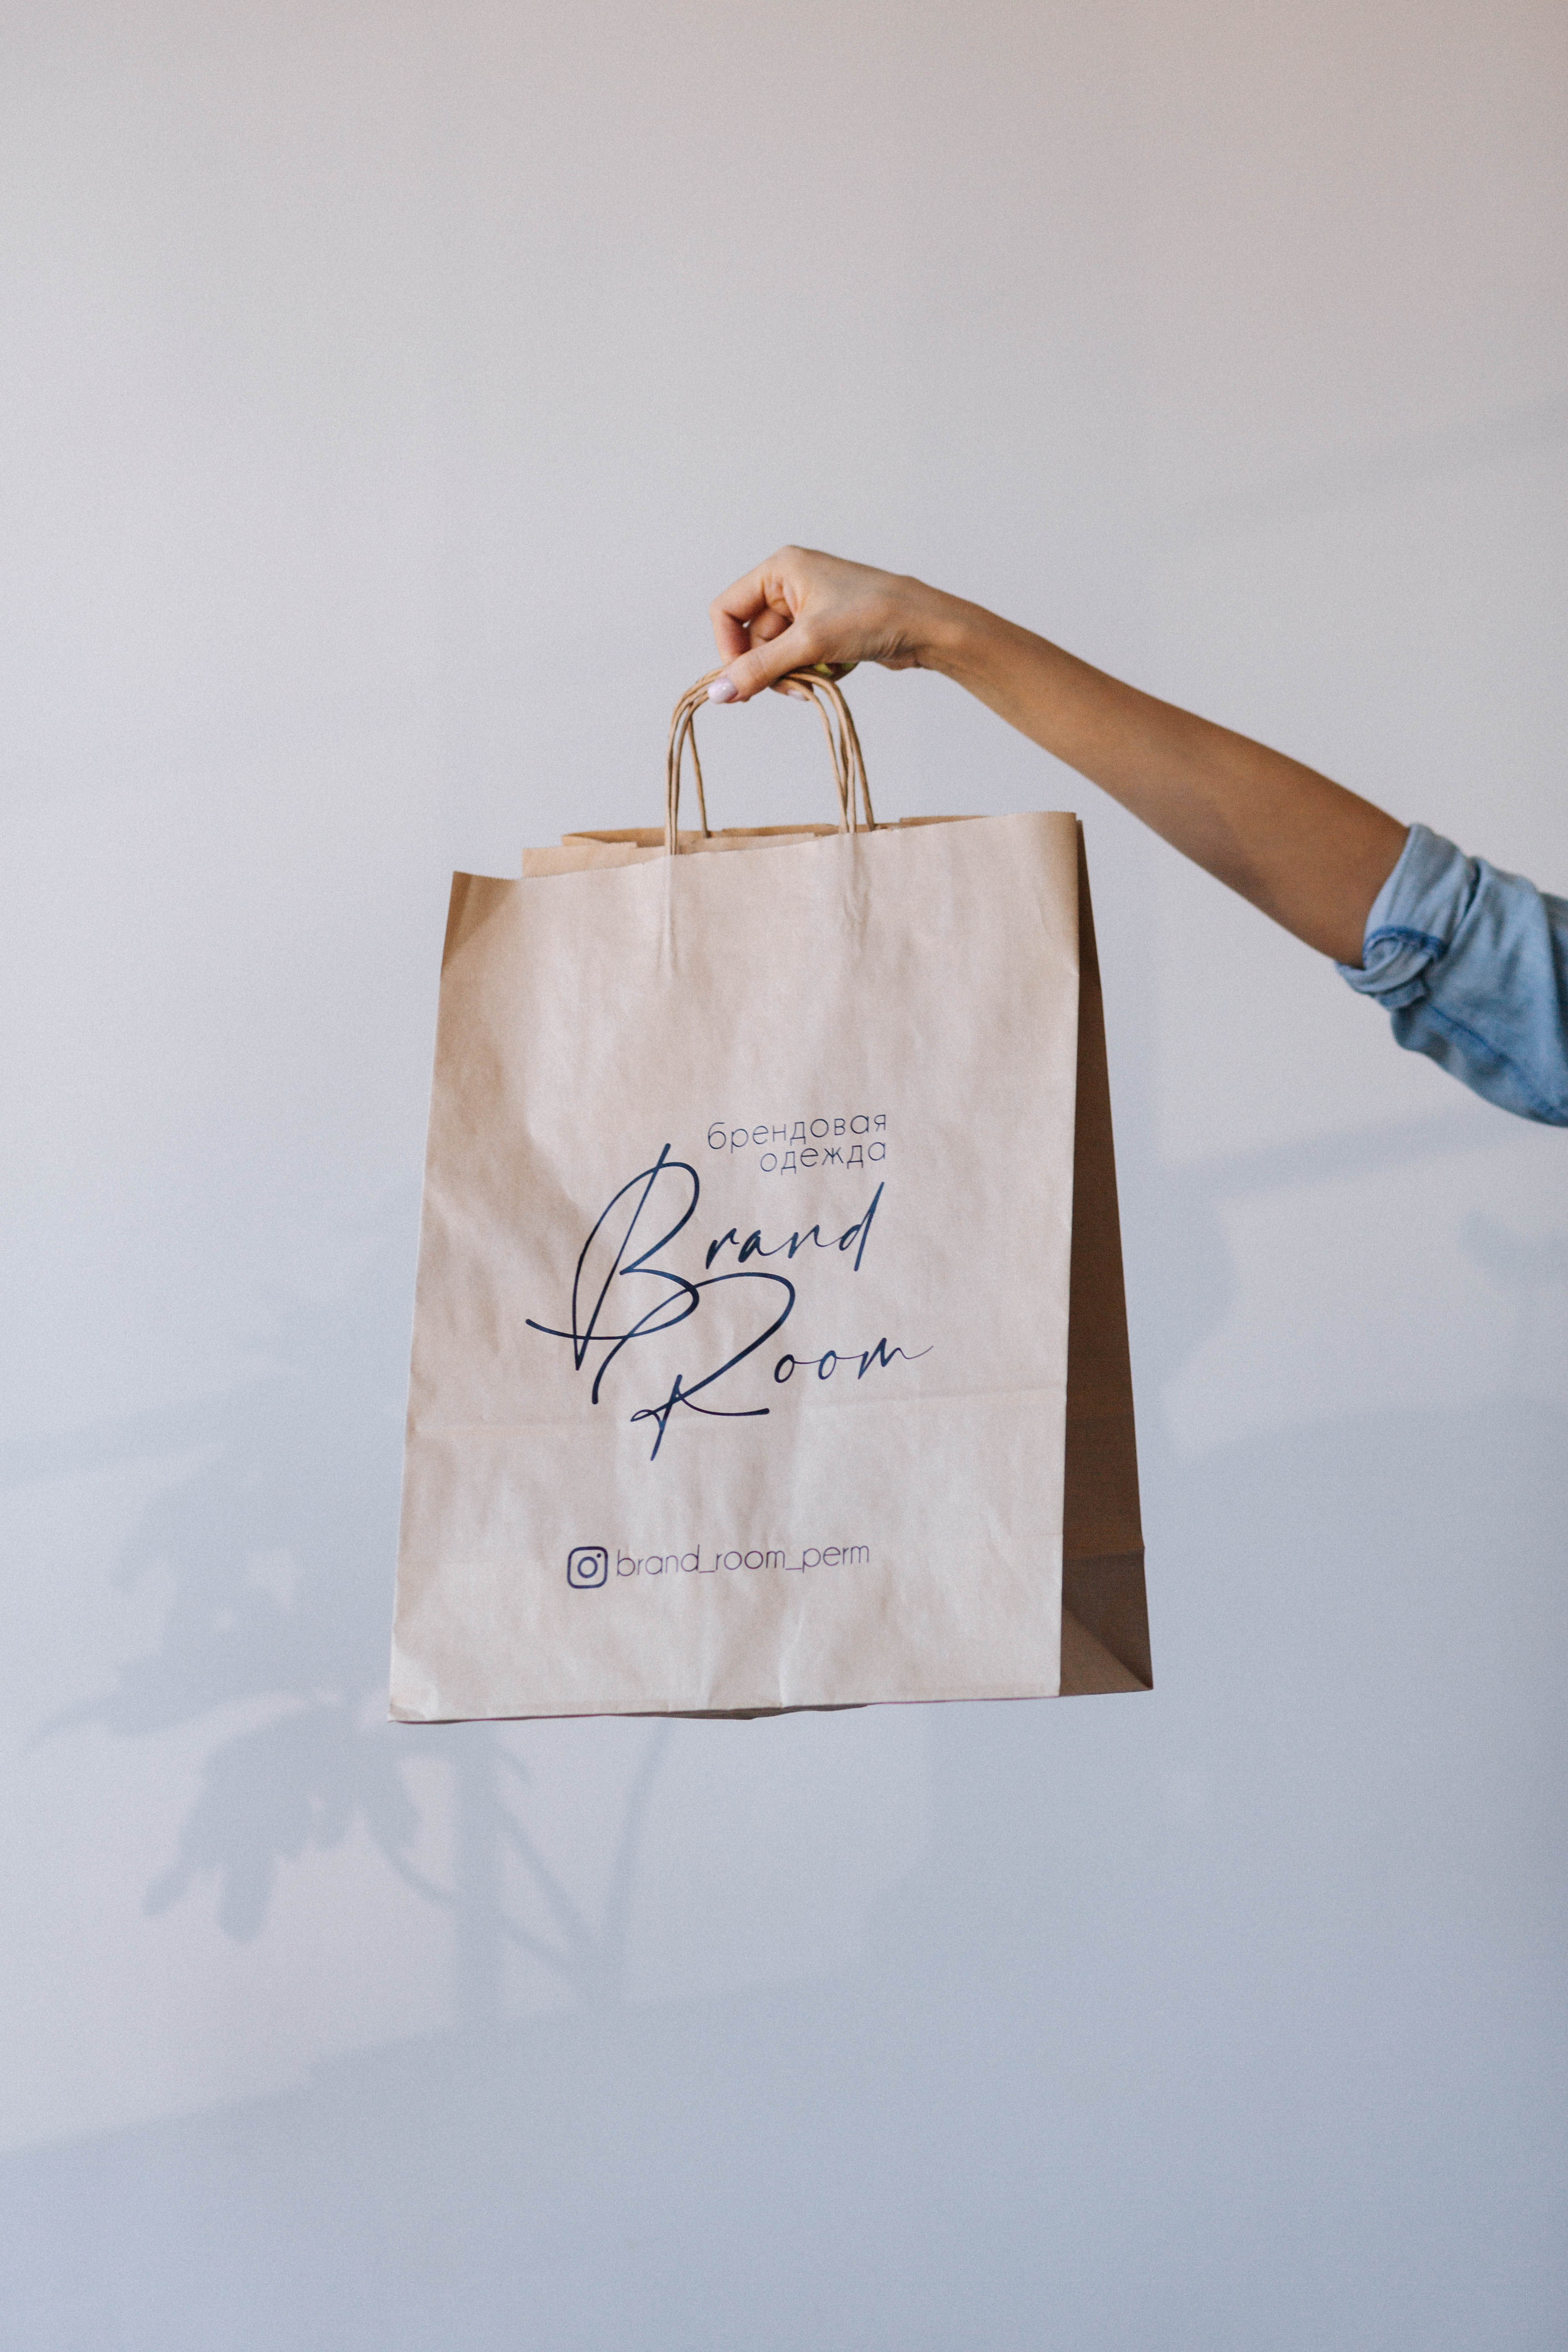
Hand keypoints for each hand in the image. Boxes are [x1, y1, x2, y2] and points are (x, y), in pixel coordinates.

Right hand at [707, 546, 959, 701]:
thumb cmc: (873, 616)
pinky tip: (837, 670)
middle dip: (770, 668)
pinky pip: (800, 658)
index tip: (741, 681)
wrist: (926, 627)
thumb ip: (759, 668)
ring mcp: (809, 608)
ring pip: (776, 653)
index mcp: (779, 569)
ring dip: (792, 675)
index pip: (727, 610)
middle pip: (752, 638)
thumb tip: (718, 693)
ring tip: (818, 681)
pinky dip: (812, 672)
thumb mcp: (808, 643)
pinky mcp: (826, 629)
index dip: (728, 649)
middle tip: (793, 687)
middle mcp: (790, 583)